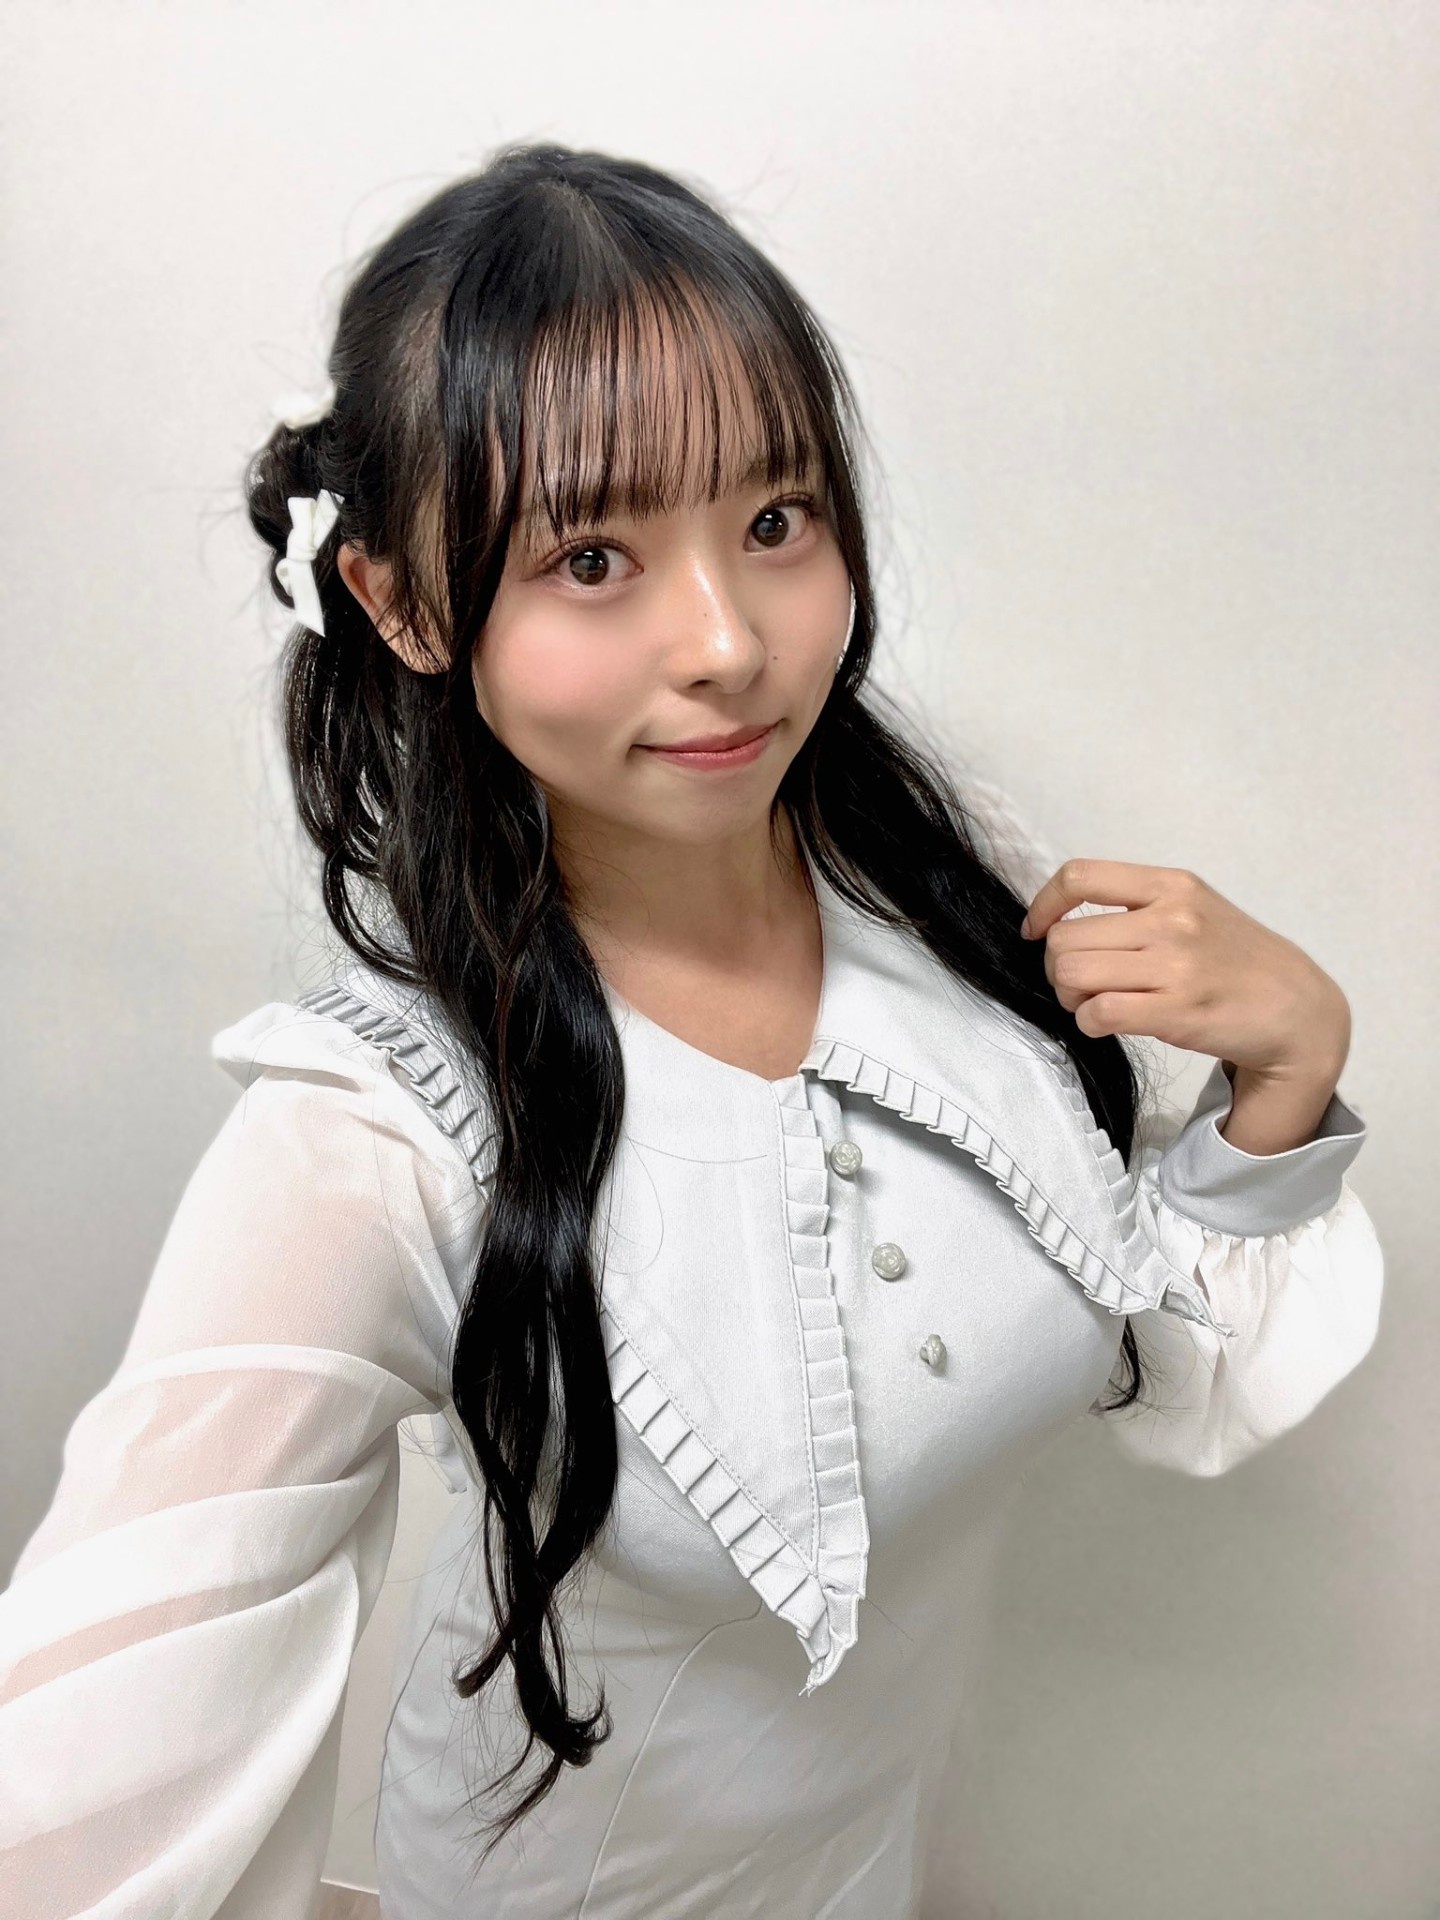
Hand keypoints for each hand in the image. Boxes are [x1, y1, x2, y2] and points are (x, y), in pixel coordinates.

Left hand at [1020, 859, 1351, 1086]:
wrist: (1298, 1010)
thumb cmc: (1237, 960)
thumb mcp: (1195, 909)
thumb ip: (1138, 906)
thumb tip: (1061, 919)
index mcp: (1172, 885)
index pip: (1080, 876)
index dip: (1043, 905)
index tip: (1036, 931)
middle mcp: (1173, 919)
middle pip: (1065, 937)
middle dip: (1057, 966)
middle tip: (1079, 983)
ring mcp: (1176, 965)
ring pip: (1072, 973)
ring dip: (1070, 995)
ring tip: (1093, 1002)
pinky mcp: (1177, 1011)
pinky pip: (1097, 1012)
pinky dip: (1089, 1022)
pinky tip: (1106, 1023)